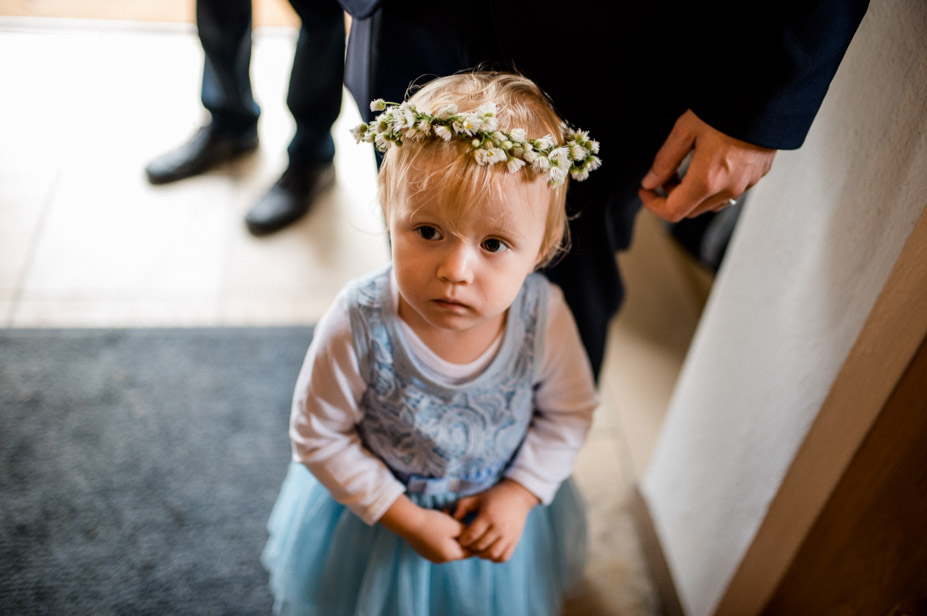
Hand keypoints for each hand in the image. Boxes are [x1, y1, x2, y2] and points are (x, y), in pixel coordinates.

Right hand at [379, 495, 470, 563]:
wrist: (408, 522)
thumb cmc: (434, 523)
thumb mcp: (455, 525)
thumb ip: (467, 532)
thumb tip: (471, 534)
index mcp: (450, 555)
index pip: (469, 552)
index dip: (474, 542)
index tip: (476, 530)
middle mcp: (440, 559)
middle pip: (457, 547)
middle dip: (459, 534)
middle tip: (458, 519)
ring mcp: (430, 555)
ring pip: (447, 543)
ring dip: (449, 532)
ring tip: (446, 515)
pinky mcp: (423, 550)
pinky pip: (436, 543)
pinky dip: (439, 533)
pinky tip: (436, 520)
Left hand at [453, 479, 539, 562]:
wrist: (518, 496)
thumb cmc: (495, 496)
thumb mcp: (478, 497)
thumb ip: (463, 506)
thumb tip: (454, 517)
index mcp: (488, 515)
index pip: (472, 534)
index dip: (464, 540)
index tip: (461, 540)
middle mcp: (499, 526)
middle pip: (481, 545)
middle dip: (471, 548)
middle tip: (468, 546)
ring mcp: (509, 535)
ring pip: (492, 554)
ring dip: (482, 555)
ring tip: (478, 550)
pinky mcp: (515, 540)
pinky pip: (504, 557)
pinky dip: (495, 558)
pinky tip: (490, 551)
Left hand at [639, 110, 775, 221]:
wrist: (768, 95)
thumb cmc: (727, 109)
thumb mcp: (686, 130)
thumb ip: (665, 160)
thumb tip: (650, 182)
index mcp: (707, 180)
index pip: (673, 212)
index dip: (653, 205)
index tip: (646, 192)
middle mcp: (728, 189)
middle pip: (690, 211)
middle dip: (672, 197)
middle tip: (665, 174)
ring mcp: (745, 185)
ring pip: (709, 205)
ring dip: (692, 194)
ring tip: (687, 169)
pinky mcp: (757, 177)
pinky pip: (728, 194)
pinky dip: (712, 188)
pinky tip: (709, 165)